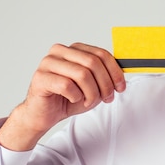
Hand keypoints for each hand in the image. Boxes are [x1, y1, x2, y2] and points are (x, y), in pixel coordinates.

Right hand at [0, 43, 124, 150]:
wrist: (44, 114)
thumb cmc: (69, 98)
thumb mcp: (93, 86)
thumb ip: (105, 76)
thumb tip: (123, 73)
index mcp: (74, 49)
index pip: (101, 54)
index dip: (115, 71)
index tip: (121, 87)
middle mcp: (60, 51)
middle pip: (93, 63)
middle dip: (105, 84)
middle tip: (107, 98)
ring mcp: (48, 62)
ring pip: (82, 74)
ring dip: (91, 93)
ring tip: (88, 101)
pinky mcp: (40, 77)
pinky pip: (67, 85)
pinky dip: (75, 96)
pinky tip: (73, 99)